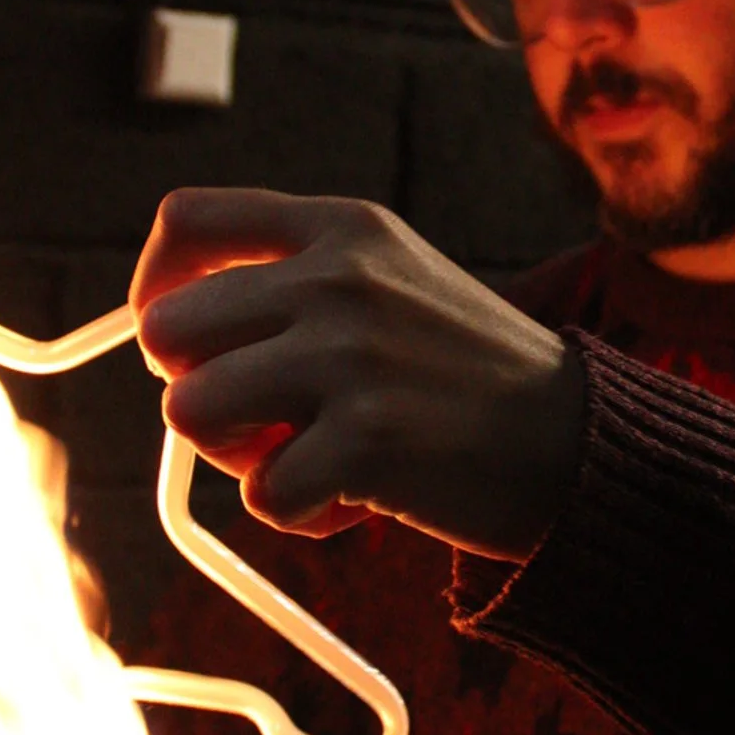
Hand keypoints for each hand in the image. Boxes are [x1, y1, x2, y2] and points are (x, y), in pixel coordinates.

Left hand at [133, 190, 584, 559]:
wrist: (579, 442)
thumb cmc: (472, 374)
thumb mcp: (395, 280)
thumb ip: (297, 282)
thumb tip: (167, 331)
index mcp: (344, 227)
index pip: (188, 220)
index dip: (155, 286)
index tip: (181, 340)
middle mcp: (339, 278)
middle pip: (166, 330)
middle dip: (195, 388)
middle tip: (258, 419)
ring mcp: (349, 356)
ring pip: (190, 411)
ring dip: (236, 455)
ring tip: (307, 457)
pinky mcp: (363, 441)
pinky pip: (259, 496)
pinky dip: (299, 514)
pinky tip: (355, 498)